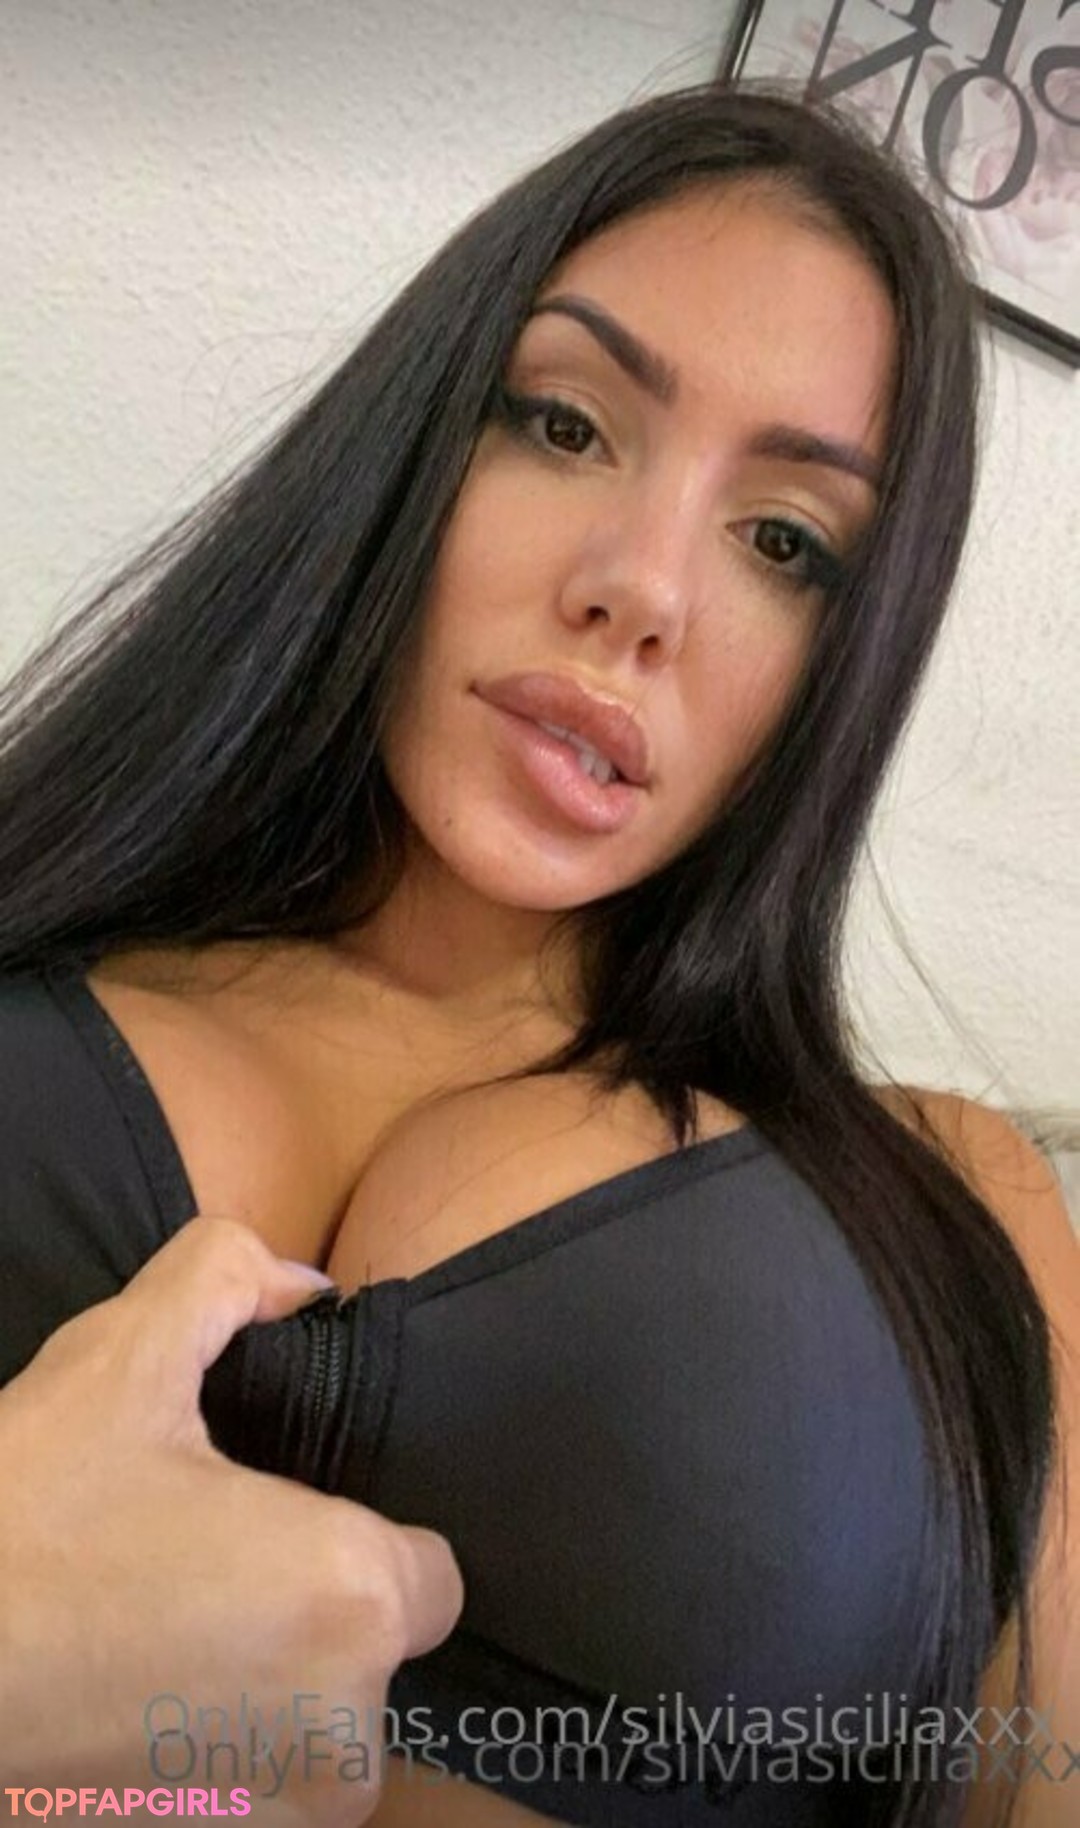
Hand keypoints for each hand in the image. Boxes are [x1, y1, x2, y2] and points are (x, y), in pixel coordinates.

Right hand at [0, 1215, 462, 1820]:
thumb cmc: (14, 1527)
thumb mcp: (114, 1364)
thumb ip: (226, 1279)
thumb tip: (301, 1285)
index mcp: (348, 1603)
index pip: (429, 1576)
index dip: (355, 1541)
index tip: (272, 1527)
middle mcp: (341, 1740)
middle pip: (369, 1661)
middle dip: (301, 1619)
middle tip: (191, 1576)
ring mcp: (274, 1825)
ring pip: (312, 1739)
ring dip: (255, 1699)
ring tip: (150, 1643)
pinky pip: (251, 1797)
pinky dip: (207, 1761)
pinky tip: (129, 1709)